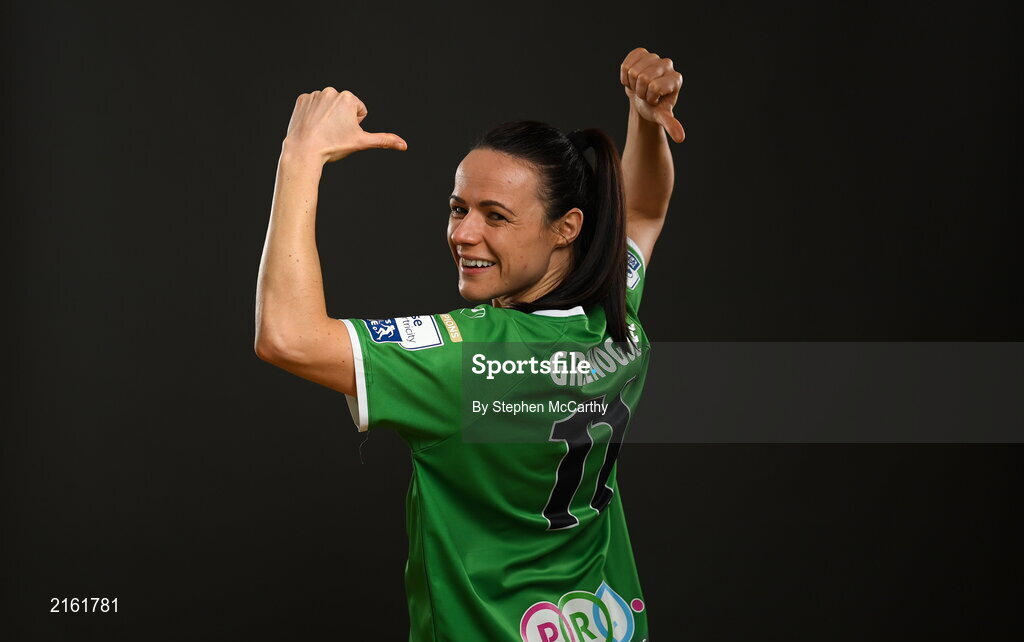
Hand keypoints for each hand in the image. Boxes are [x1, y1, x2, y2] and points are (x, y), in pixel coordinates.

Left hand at [283, 87, 406, 163]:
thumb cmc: (333, 146)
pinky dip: (313, 115)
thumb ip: (384, 140)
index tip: (343, 133)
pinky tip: (312, 126)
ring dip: (327, 117)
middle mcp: (332, 91)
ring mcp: (315, 94)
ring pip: (328, 106)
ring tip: (322, 131)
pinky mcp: (302, 99)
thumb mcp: (361, 142)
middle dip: (341, 119)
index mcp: (349, 98)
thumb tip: (404, 145)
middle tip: (333, 133)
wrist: (304, 150)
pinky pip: (313, 106)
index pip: (359, 111)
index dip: (354, 125)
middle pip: (344, 107)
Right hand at [620, 48, 684, 142]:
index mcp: (676, 79)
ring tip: (639, 87)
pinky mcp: (641, 53)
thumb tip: (680, 138)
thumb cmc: (654, 107)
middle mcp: (668, 65)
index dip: (649, 97)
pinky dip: (625, 76)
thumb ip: (670, 124)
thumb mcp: (661, 116)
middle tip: (644, 94)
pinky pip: (626, 65)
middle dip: (640, 91)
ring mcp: (654, 57)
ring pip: (633, 71)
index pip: (655, 86)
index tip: (653, 100)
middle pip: (643, 78)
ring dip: (632, 84)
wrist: (642, 98)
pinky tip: (632, 79)